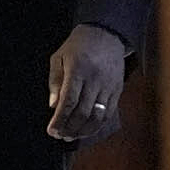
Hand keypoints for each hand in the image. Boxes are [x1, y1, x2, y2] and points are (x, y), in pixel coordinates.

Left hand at [47, 24, 127, 144]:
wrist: (106, 33)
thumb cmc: (78, 46)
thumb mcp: (59, 57)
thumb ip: (55, 81)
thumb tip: (54, 106)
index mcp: (77, 70)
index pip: (68, 101)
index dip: (60, 119)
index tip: (52, 130)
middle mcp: (94, 79)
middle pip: (82, 112)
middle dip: (70, 128)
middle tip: (60, 136)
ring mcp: (108, 85)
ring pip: (97, 116)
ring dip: (83, 131)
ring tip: (72, 136)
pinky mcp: (117, 89)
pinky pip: (109, 113)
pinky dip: (97, 125)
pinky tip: (87, 130)